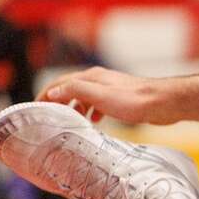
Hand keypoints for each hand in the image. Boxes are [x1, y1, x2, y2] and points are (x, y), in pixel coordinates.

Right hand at [40, 67, 174, 124]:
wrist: (163, 103)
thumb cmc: (134, 100)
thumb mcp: (99, 95)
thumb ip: (75, 91)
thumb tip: (54, 91)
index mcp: (90, 77)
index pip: (59, 83)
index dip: (45, 94)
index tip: (36, 108)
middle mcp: (99, 80)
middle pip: (70, 89)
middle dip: (58, 101)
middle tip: (50, 117)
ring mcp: (110, 89)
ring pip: (85, 97)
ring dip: (75, 108)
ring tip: (70, 121)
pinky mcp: (121, 99)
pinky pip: (99, 104)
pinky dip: (92, 111)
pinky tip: (95, 121)